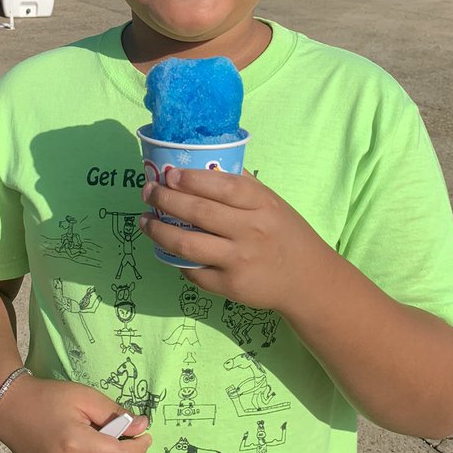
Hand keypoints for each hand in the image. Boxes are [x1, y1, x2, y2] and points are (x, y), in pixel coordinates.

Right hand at [0, 375, 150, 452]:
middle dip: (120, 452)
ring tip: (93, 441)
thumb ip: (115, 413)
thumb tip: (142, 427)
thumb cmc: (50, 399)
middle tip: (114, 431)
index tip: (145, 435)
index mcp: (75, 445)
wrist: (12, 411)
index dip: (138, 447)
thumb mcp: (85, 396)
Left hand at [139, 167, 323, 311]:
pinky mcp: (230, 286)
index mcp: (263, 204)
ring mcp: (239, 261)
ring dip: (158, 230)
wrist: (307, 280)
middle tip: (148, 192)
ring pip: (187, 244)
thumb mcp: (272, 202)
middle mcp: (251, 231)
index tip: (169, 174)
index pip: (223, 187)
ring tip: (144, 220)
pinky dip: (175, 258)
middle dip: (165, 199)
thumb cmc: (285, 233)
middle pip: (198, 212)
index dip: (192, 179)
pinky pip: (193, 271)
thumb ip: (242, 186)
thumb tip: (202, 166)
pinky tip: (165, 247)